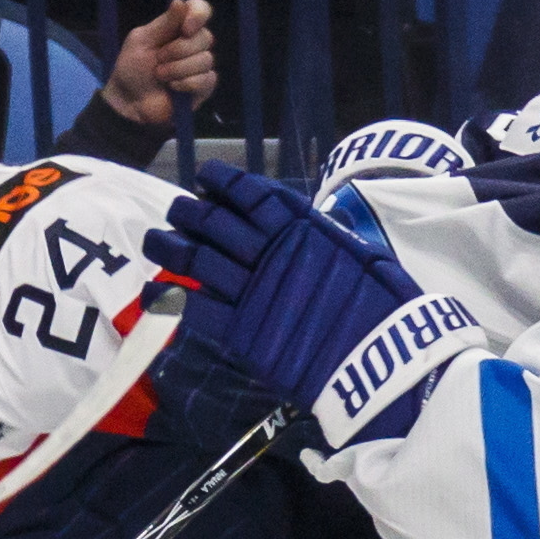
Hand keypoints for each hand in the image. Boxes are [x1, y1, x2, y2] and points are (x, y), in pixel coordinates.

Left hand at [104, 0, 216, 130]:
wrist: (130, 102)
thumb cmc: (132, 68)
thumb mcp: (142, 41)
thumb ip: (163, 24)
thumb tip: (181, 2)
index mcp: (177, 27)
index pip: (200, 10)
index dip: (198, 16)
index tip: (185, 29)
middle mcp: (192, 43)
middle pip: (206, 36)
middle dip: (180, 50)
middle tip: (159, 59)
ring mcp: (200, 65)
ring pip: (206, 59)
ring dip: (179, 69)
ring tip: (160, 75)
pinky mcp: (204, 86)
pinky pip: (207, 79)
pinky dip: (187, 84)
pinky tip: (173, 88)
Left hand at [143, 160, 479, 445]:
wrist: (382, 359)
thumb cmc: (385, 307)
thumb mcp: (364, 255)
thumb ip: (328, 239)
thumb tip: (315, 228)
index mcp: (301, 227)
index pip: (251, 194)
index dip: (223, 184)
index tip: (207, 179)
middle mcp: (270, 251)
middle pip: (215, 223)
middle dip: (190, 214)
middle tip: (177, 212)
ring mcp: (253, 290)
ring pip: (197, 260)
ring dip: (170, 248)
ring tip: (154, 242)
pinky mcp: (243, 331)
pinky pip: (197, 309)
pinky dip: (171, 298)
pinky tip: (155, 292)